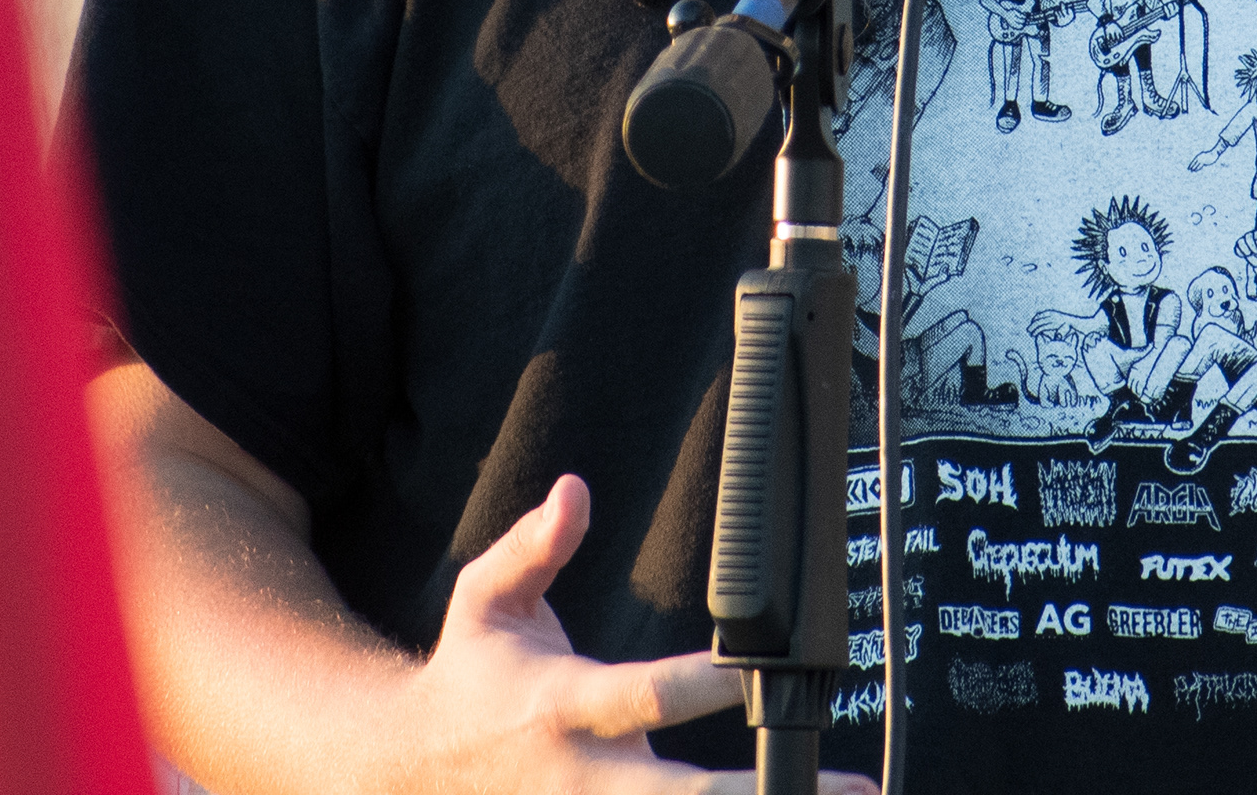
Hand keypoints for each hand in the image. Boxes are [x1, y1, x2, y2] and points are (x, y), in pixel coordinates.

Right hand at [395, 475, 873, 794]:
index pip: (647, 696)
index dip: (709, 685)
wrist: (409, 770)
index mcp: (562, 707)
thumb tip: (574, 491)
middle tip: (846, 790)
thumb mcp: (484, 599)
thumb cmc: (469, 679)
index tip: (764, 672)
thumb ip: (533, 547)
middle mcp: (582, 778)